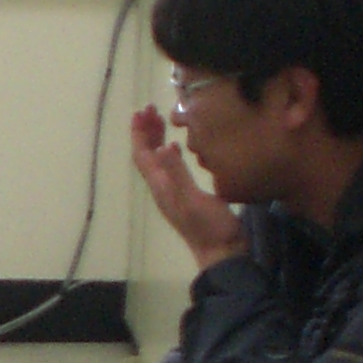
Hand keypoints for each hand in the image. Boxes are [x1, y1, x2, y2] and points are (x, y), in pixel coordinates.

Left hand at [130, 105, 247, 267]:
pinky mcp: (185, 196)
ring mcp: (173, 193)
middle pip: (147, 157)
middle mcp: (163, 189)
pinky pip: (169, 168)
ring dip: (155, 140)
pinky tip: (177, 147)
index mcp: (161, 187)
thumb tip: (161, 146)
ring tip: (160, 121)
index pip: (143, 156)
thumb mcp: (192, 199)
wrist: (222, 253)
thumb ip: (177, 174)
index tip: (141, 112)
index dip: (139, 134)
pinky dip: (169, 152)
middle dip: (146, 132)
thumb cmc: (209, 227)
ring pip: (157, 162)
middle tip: (151, 109)